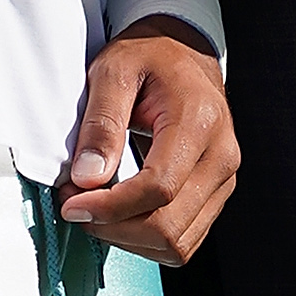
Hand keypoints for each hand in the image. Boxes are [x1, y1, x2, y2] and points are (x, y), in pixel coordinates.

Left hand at [55, 18, 237, 265]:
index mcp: (199, 120)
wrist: (183, 52)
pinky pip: (184, 240)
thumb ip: (101, 124)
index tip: (72, 203)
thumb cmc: (149, 57)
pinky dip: (146, 239)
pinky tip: (120, 214)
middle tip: (75, 205)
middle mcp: (221, 155)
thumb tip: (88, 179)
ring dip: (127, 238)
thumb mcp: (113, 72)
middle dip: (113, 228)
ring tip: (95, 209)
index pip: (159, 187)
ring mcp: (223, 179)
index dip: (111, 207)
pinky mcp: (216, 194)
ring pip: (177, 243)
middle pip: (169, 226)